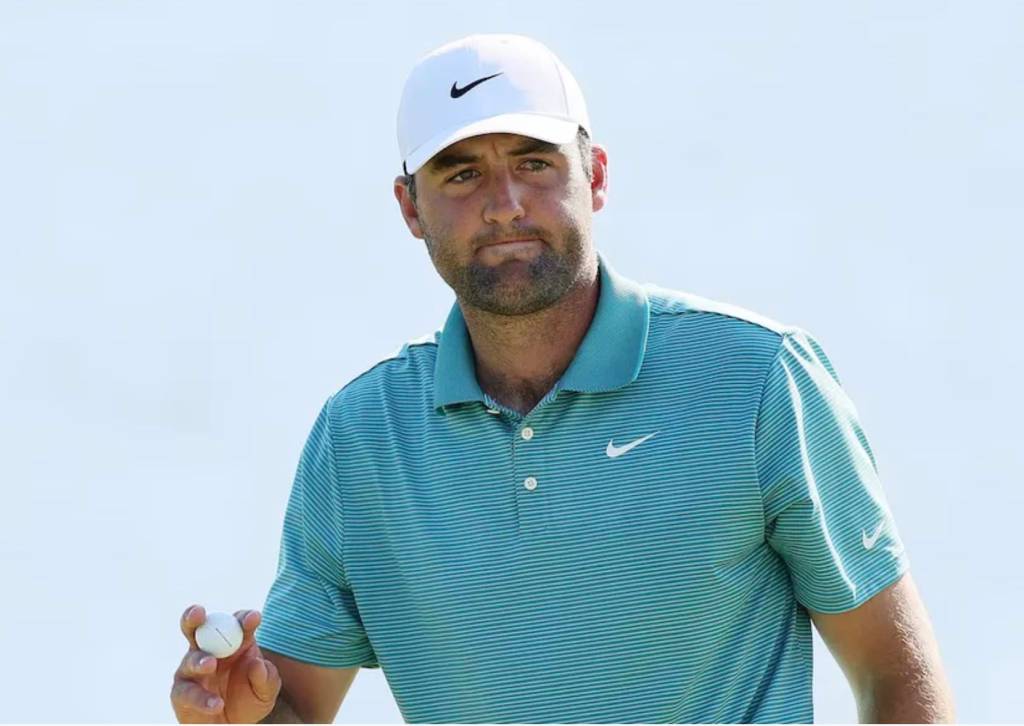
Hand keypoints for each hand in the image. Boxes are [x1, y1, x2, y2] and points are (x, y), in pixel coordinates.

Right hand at [171, 605, 281, 722]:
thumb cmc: (251, 699)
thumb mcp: (266, 690)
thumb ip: (266, 677)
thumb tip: (257, 664)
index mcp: (236, 642)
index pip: (237, 622)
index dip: (243, 618)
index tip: (253, 619)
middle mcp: (211, 650)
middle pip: (198, 627)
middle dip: (195, 616)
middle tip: (199, 613)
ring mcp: (193, 670)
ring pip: (191, 659)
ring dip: (200, 660)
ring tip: (210, 664)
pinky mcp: (182, 692)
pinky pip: (187, 692)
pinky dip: (202, 698)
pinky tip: (216, 703)